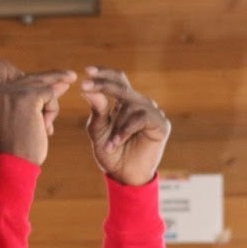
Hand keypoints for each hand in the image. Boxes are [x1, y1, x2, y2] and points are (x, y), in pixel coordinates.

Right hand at [0, 58, 76, 165]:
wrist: (17, 164)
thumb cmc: (19, 145)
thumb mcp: (22, 115)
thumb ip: (34, 95)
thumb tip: (61, 80)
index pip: (1, 65)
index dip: (19, 73)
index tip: (33, 85)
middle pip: (29, 74)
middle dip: (50, 80)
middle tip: (70, 77)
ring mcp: (10, 93)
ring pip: (42, 83)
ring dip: (51, 102)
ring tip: (47, 122)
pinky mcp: (26, 98)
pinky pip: (49, 94)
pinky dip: (53, 110)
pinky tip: (46, 127)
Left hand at [81, 66, 169, 185]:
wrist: (125, 177)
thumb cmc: (111, 153)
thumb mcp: (98, 130)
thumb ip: (97, 110)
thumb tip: (87, 89)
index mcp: (125, 102)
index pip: (117, 79)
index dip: (103, 73)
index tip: (86, 71)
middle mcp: (140, 104)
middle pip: (123, 86)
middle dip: (103, 85)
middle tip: (85, 86)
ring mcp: (153, 113)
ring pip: (130, 105)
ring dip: (115, 125)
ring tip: (107, 144)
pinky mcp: (161, 125)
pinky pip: (141, 118)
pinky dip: (125, 131)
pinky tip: (115, 143)